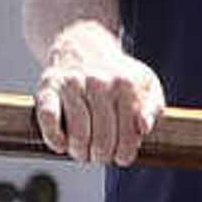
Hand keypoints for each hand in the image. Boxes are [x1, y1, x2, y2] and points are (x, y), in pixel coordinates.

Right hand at [34, 26, 163, 165]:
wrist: (83, 44)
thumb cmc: (118, 74)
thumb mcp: (146, 85)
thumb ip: (153, 108)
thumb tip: (143, 128)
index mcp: (127, 86)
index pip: (128, 137)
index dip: (124, 155)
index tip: (119, 156)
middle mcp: (100, 83)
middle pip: (103, 140)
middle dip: (101, 156)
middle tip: (99, 156)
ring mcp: (73, 84)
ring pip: (78, 134)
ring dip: (80, 152)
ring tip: (82, 152)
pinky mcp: (49, 87)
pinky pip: (49, 118)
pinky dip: (54, 137)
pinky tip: (61, 145)